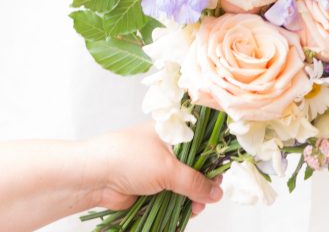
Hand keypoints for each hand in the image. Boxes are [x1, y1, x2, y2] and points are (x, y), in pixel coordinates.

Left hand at [84, 123, 222, 215]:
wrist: (92, 177)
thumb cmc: (127, 159)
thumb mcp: (167, 168)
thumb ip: (194, 182)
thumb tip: (216, 193)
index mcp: (173, 133)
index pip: (203, 144)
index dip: (213, 160)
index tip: (219, 175)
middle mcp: (167, 149)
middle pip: (196, 167)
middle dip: (203, 184)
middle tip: (208, 197)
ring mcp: (158, 170)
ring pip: (184, 185)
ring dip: (192, 198)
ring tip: (195, 209)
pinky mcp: (150, 188)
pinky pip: (172, 197)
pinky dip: (179, 206)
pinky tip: (186, 212)